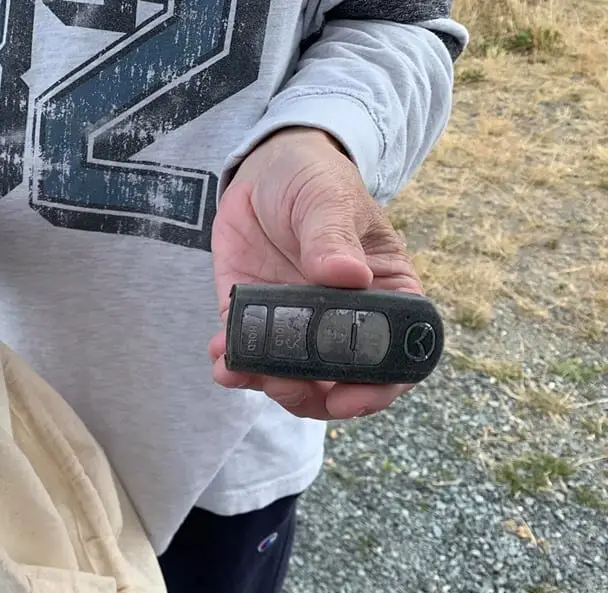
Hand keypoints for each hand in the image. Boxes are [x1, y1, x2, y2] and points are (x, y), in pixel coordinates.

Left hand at [208, 127, 424, 420]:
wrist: (263, 169)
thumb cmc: (313, 177)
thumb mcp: (327, 197)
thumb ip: (333, 237)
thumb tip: (348, 276)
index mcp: (384, 293)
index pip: (396, 355)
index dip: (379, 387)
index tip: (348, 398)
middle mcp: (344, 319)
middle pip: (340, 382)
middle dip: (311, 395)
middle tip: (281, 382)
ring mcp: (298, 323)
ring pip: (293, 379)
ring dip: (268, 384)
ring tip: (241, 368)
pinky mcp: (255, 318)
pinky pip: (248, 355)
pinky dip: (233, 365)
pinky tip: (220, 355)